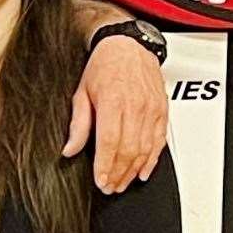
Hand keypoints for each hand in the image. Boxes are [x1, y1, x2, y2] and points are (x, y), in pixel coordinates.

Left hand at [63, 35, 167, 192]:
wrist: (128, 45)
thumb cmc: (104, 66)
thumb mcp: (82, 93)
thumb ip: (78, 124)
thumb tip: (70, 149)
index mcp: (112, 101)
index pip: (109, 142)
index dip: (105, 166)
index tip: (100, 181)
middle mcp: (135, 106)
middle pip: (128, 150)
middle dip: (118, 174)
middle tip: (110, 187)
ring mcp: (151, 109)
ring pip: (145, 149)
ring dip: (133, 171)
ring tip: (122, 183)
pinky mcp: (162, 111)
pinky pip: (160, 141)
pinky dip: (153, 160)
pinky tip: (143, 172)